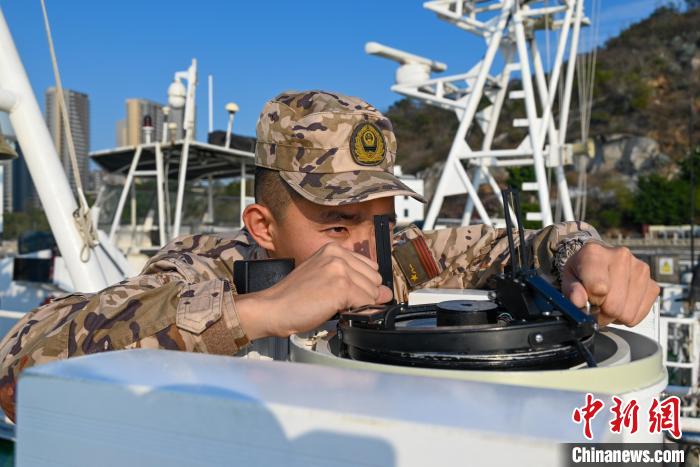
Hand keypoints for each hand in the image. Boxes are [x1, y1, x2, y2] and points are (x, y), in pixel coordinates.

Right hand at [235, 243, 392, 338]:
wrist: (273, 308)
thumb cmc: (293, 298)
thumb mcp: (325, 280)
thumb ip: (354, 281)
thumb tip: (386, 293)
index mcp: (333, 249)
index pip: (370, 268)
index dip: (362, 286)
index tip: (346, 294)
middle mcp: (338, 254)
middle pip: (375, 280)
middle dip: (362, 295)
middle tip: (336, 302)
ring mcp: (340, 269)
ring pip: (373, 293)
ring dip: (358, 305)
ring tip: (332, 305)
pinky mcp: (341, 286)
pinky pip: (366, 304)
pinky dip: (357, 313)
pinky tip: (336, 311)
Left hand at [561, 242, 659, 326]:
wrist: (599, 261)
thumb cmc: (583, 270)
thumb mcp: (569, 278)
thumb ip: (571, 290)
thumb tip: (578, 301)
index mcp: (595, 253)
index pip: (598, 289)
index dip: (591, 301)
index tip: (588, 297)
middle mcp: (621, 257)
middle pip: (614, 306)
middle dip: (602, 312)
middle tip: (596, 304)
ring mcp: (641, 270)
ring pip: (627, 314)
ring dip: (615, 315)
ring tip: (608, 301)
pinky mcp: (653, 284)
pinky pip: (640, 315)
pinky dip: (628, 314)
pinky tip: (621, 302)